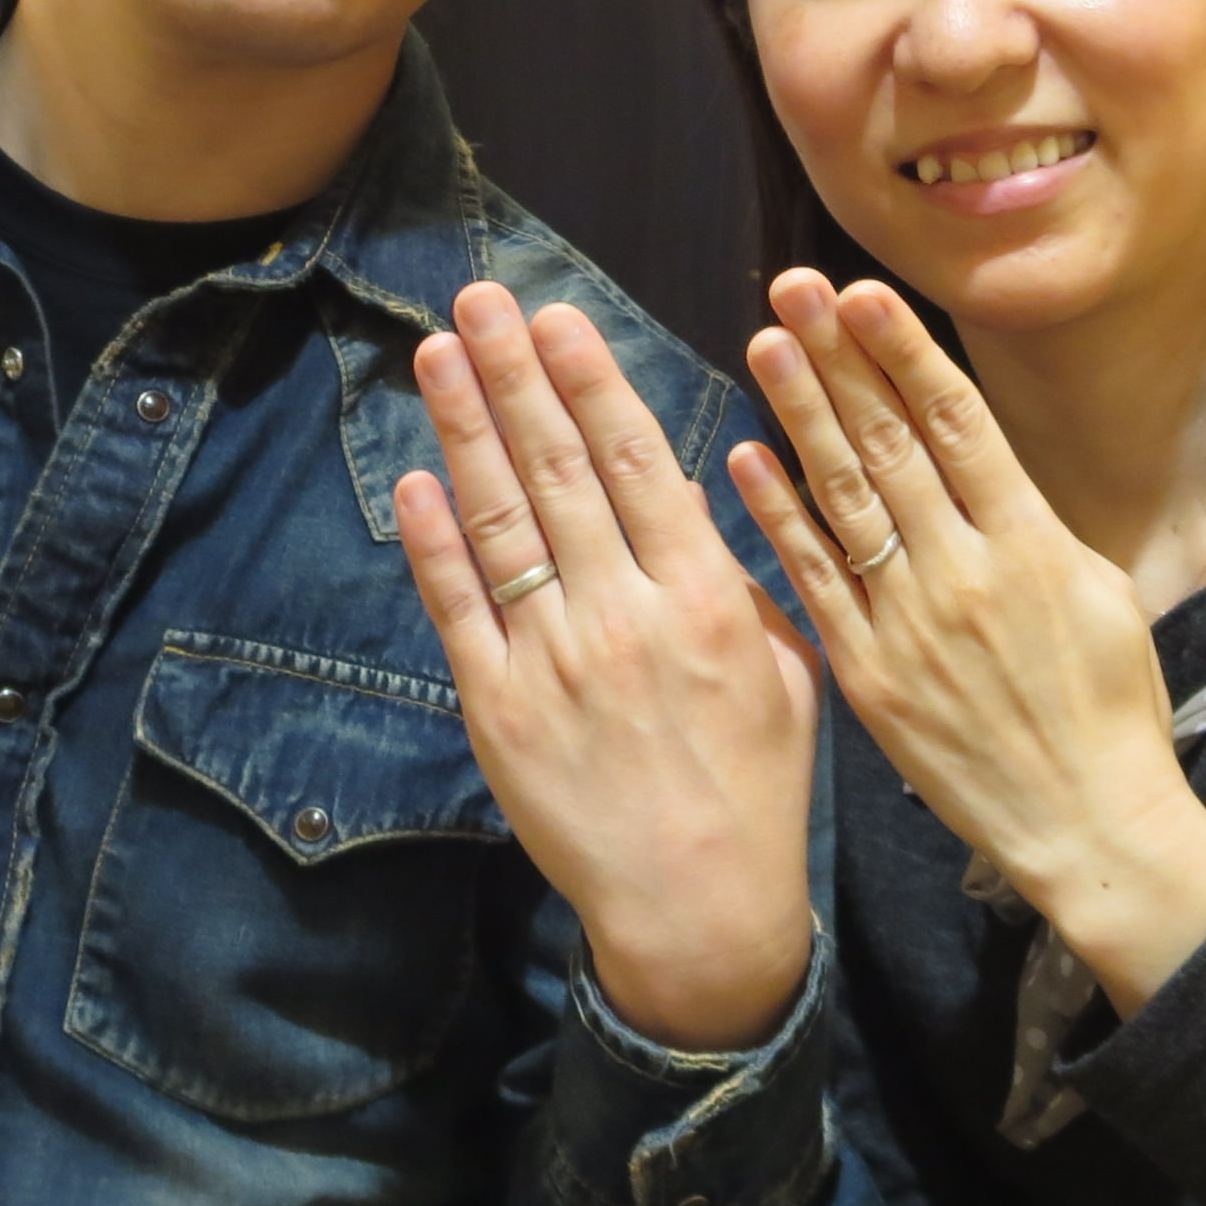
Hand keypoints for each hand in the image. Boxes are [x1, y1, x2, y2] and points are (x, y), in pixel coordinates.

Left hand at [396, 281, 818, 1051]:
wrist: (699, 909)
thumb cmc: (756, 789)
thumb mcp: (788, 670)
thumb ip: (742, 577)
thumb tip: (693, 488)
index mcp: (707, 598)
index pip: (638, 460)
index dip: (591, 379)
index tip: (559, 316)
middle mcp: (626, 616)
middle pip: (559, 469)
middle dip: (515, 373)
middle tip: (481, 295)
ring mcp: (554, 661)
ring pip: (502, 521)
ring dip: (465, 429)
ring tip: (439, 352)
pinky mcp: (498, 709)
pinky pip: (459, 607)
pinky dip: (434, 539)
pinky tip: (416, 477)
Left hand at [727, 271, 1205, 1015]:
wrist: (1089, 826)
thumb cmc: (1111, 710)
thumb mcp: (1105, 596)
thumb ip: (1037, 527)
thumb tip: (989, 468)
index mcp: (1032, 543)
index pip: (957, 423)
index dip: (904, 352)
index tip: (863, 291)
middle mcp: (964, 572)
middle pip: (890, 443)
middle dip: (840, 359)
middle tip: (793, 288)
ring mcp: (909, 624)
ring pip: (844, 499)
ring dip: (800, 416)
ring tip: (765, 343)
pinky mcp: (869, 676)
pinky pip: (813, 583)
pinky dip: (777, 519)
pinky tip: (744, 458)